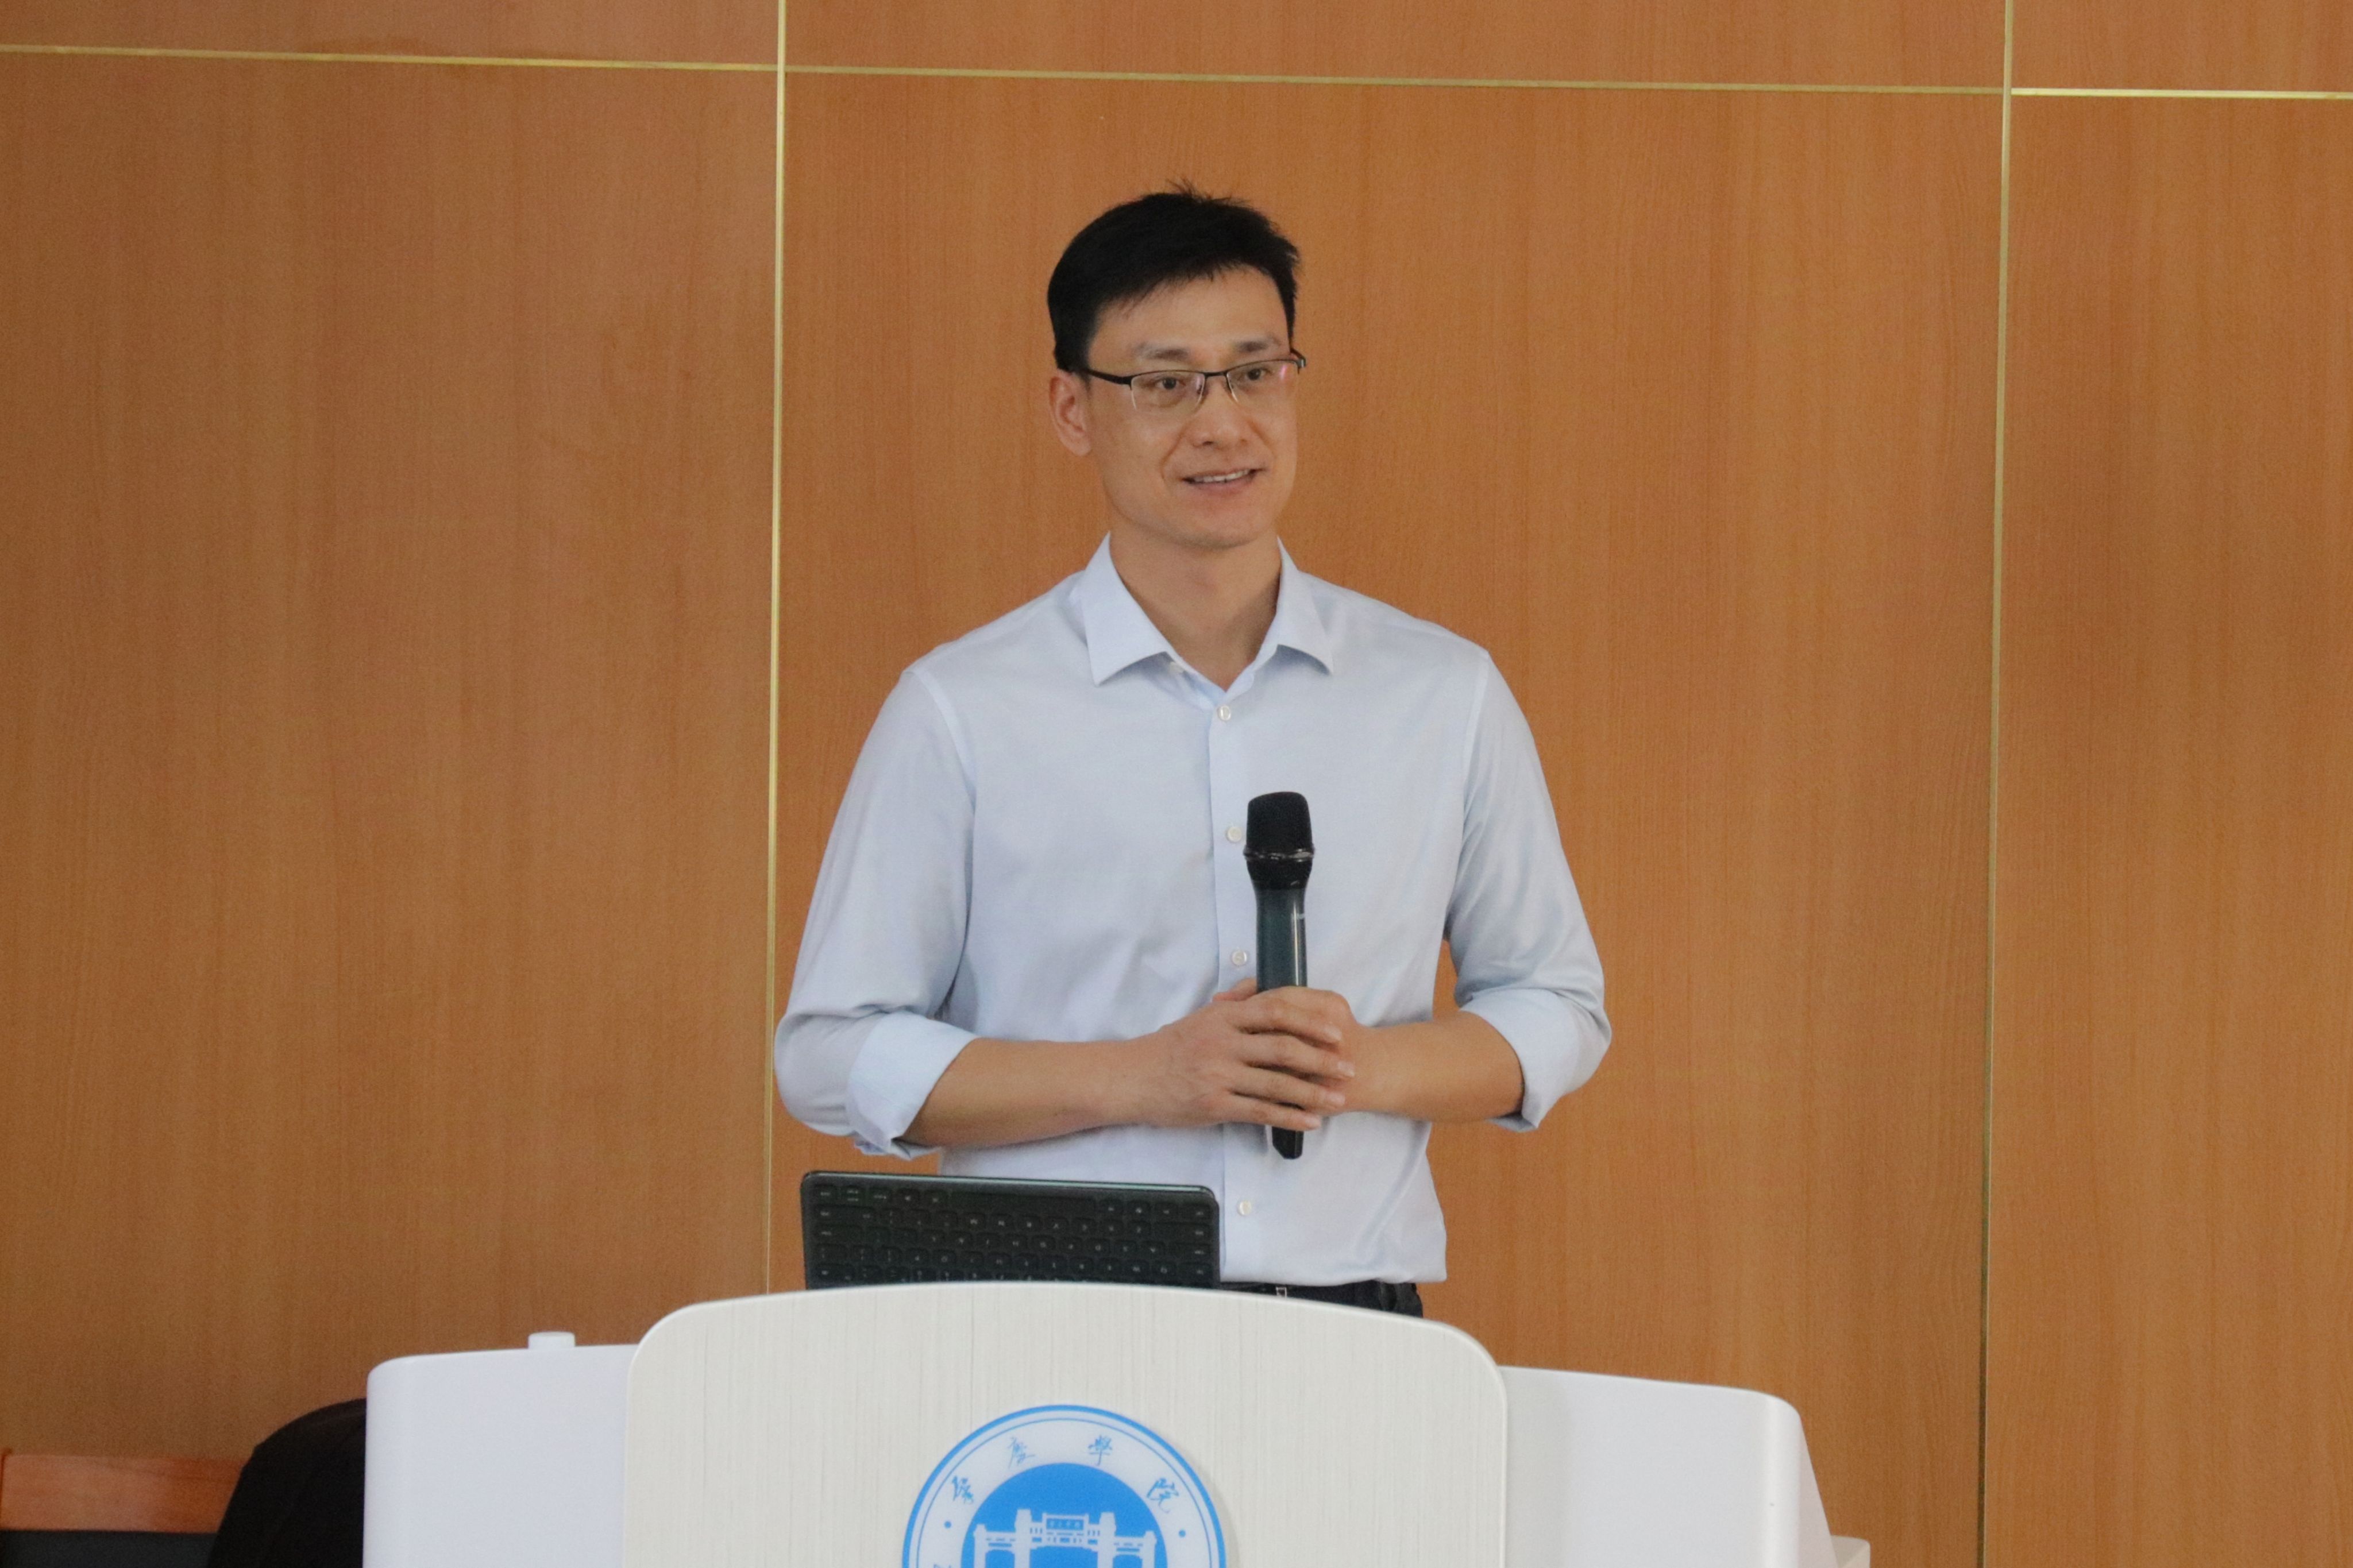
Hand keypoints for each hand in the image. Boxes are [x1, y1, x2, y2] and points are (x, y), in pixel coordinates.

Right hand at [1121, 981, 1358, 1132]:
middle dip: (1321, 1059)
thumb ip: (1232, 1004)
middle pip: (1282, 1048)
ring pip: (1275, 1083)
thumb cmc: (1168, 1048)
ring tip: (1337, 1099)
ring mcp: (1218, 1075)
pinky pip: (1259, 1112)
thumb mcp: (1199, 1018)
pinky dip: (1288, 1116)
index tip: (1336, 1031)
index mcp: (1223, 1018)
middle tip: (1348, 1068)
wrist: (1132, 1079)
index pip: (1275, 1012)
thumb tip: (1258, 986)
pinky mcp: (1213, 1104)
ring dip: (1312, 1093)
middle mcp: (1222, 1043)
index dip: (1310, 1021)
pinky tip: (1309, 1121)